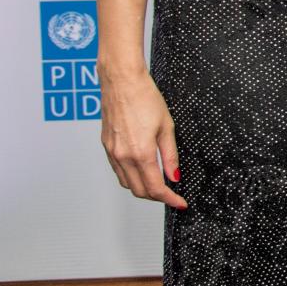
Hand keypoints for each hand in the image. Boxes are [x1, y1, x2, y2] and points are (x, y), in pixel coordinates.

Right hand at [99, 69, 187, 209]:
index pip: (155, 188)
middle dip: (156, 197)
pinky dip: (130, 177)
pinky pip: (118, 171)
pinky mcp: (106, 147)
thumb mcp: (167, 126)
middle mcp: (122, 156)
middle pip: (139, 190)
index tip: (180, 203)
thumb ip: (170, 155)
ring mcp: (112, 152)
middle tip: (172, 194)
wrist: (121, 82)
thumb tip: (174, 176)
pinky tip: (142, 170)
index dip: (169, 199)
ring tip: (159, 184)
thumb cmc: (145, 98)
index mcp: (140, 153)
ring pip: (126, 183)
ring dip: (142, 188)